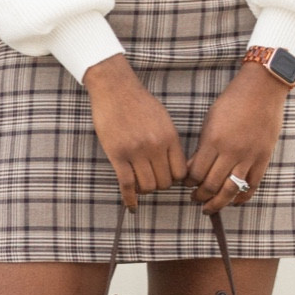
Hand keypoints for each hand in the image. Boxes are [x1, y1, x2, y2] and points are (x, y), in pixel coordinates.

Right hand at [83, 54, 187, 210]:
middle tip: (151, 180)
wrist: (115, 88)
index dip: (175, 180)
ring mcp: (136, 152)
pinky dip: (129, 199)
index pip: (180, 172)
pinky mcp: (117, 155)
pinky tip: (131, 206)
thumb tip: (174, 165)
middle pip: (164, 182)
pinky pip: (127, 184)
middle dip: (159, 185)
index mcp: (169, 137)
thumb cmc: (139, 102)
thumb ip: (169, 141)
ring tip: (139, 184)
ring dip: (144, 190)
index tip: (167, 178)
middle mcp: (155, 146)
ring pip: (147, 186)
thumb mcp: (163, 119)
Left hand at [188, 63, 288, 214]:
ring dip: (218, 203)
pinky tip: (234, 202)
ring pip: (231, 190)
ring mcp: (249, 157)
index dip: (189, 183)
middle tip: (195, 199)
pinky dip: (242, 197)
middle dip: (200, 196)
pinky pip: (252, 185)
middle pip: (211, 185)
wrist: (261, 91)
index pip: (196, 173)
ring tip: (209, 208)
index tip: (187, 185)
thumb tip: (193, 169)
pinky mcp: (263, 158)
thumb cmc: (232, 102)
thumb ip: (203, 147)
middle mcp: (231, 152)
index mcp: (214, 141)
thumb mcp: (210, 121)